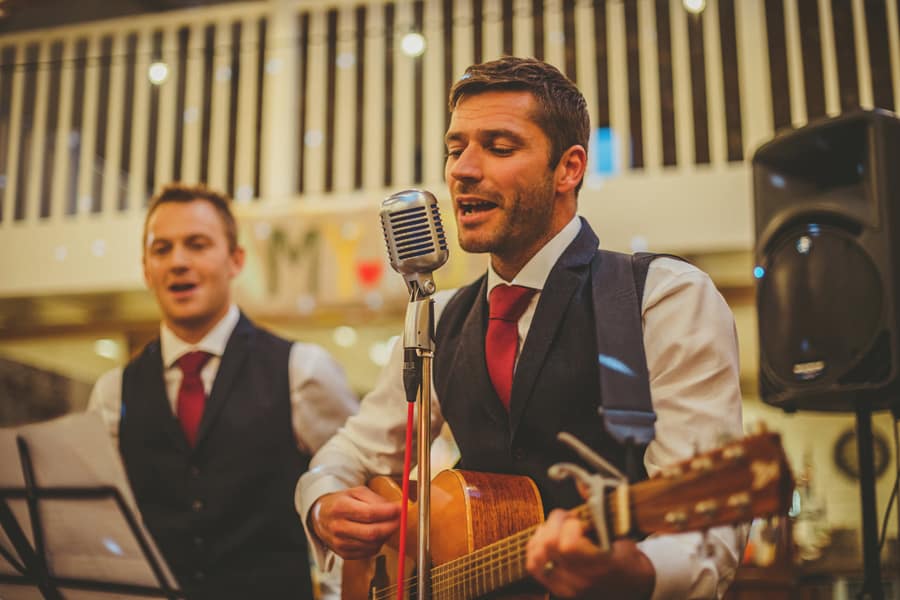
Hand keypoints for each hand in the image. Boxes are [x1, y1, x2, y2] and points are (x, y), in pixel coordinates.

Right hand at [309, 486, 401, 558]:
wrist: (320, 517)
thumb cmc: (340, 502)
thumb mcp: (355, 492)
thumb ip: (375, 499)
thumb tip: (395, 508)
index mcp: (340, 508)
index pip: (369, 513)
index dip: (388, 513)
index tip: (400, 509)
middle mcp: (338, 527)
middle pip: (372, 533)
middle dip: (391, 527)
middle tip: (400, 520)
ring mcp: (340, 543)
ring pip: (372, 544)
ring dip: (386, 536)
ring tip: (388, 526)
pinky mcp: (343, 554)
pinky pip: (368, 552)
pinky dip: (378, 544)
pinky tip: (378, 535)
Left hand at [525, 509, 654, 598]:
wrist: (632, 589)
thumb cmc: (628, 559)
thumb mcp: (623, 533)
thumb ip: (601, 509)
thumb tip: (581, 483)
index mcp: (602, 565)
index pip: (568, 545)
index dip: (571, 525)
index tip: (584, 523)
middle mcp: (582, 579)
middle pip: (549, 545)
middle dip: (556, 523)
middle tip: (570, 521)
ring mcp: (568, 587)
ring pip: (537, 554)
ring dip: (545, 534)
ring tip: (559, 530)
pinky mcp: (558, 589)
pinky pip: (534, 566)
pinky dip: (536, 548)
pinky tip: (549, 540)